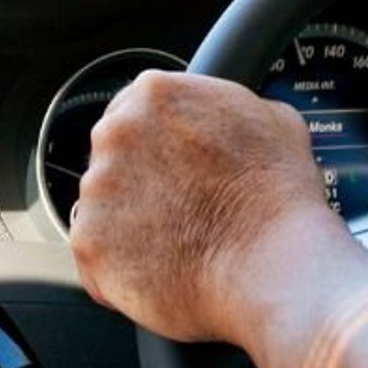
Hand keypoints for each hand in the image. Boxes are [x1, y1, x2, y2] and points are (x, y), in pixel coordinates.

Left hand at [70, 71, 349, 343]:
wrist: (274, 266)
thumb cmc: (279, 199)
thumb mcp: (275, 120)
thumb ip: (230, 108)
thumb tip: (228, 120)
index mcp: (155, 95)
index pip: (133, 107)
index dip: (154, 141)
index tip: (167, 164)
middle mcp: (116, 133)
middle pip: (112, 155)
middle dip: (139, 181)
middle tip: (180, 208)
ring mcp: (97, 189)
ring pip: (104, 207)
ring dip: (129, 225)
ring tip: (179, 246)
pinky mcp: (87, 243)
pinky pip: (96, 257)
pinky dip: (121, 270)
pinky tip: (163, 273)